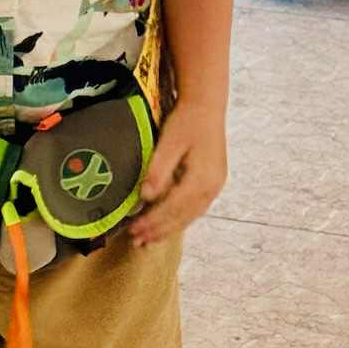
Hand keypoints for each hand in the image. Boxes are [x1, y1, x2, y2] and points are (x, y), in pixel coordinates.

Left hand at [127, 99, 226, 244]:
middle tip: (137, 241)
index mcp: (201, 179)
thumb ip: (158, 170)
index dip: (152, 221)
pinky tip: (167, 224)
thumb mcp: (169, 142)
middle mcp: (212, 187)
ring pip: (189, 215)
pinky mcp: (212, 183)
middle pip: (182, 216)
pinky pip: (195, 208)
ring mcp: (214, 187)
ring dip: (168, 228)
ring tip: (148, 239)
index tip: (134, 230)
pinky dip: (179, 219)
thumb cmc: (187, 121)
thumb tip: (146, 197)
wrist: (207, 106)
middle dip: (159, 230)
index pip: (173, 208)